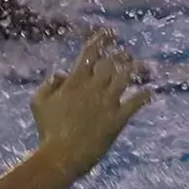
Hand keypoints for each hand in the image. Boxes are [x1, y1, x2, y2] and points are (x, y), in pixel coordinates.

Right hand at [30, 31, 151, 175]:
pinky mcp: (117, 119)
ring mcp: (107, 103)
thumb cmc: (47, 130)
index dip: (100, 40)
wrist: (62, 156)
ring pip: (126, 78)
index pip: (90, 53)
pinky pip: (136, 103)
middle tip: (124, 52)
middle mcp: (93, 88)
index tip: (108, 32)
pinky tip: (150, 91)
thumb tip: (61, 72)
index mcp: (74, 82)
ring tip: (142, 65)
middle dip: (119, 54)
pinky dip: (145, 96)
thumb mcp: (38, 103)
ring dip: (135, 69)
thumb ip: (48, 84)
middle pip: (111, 63)